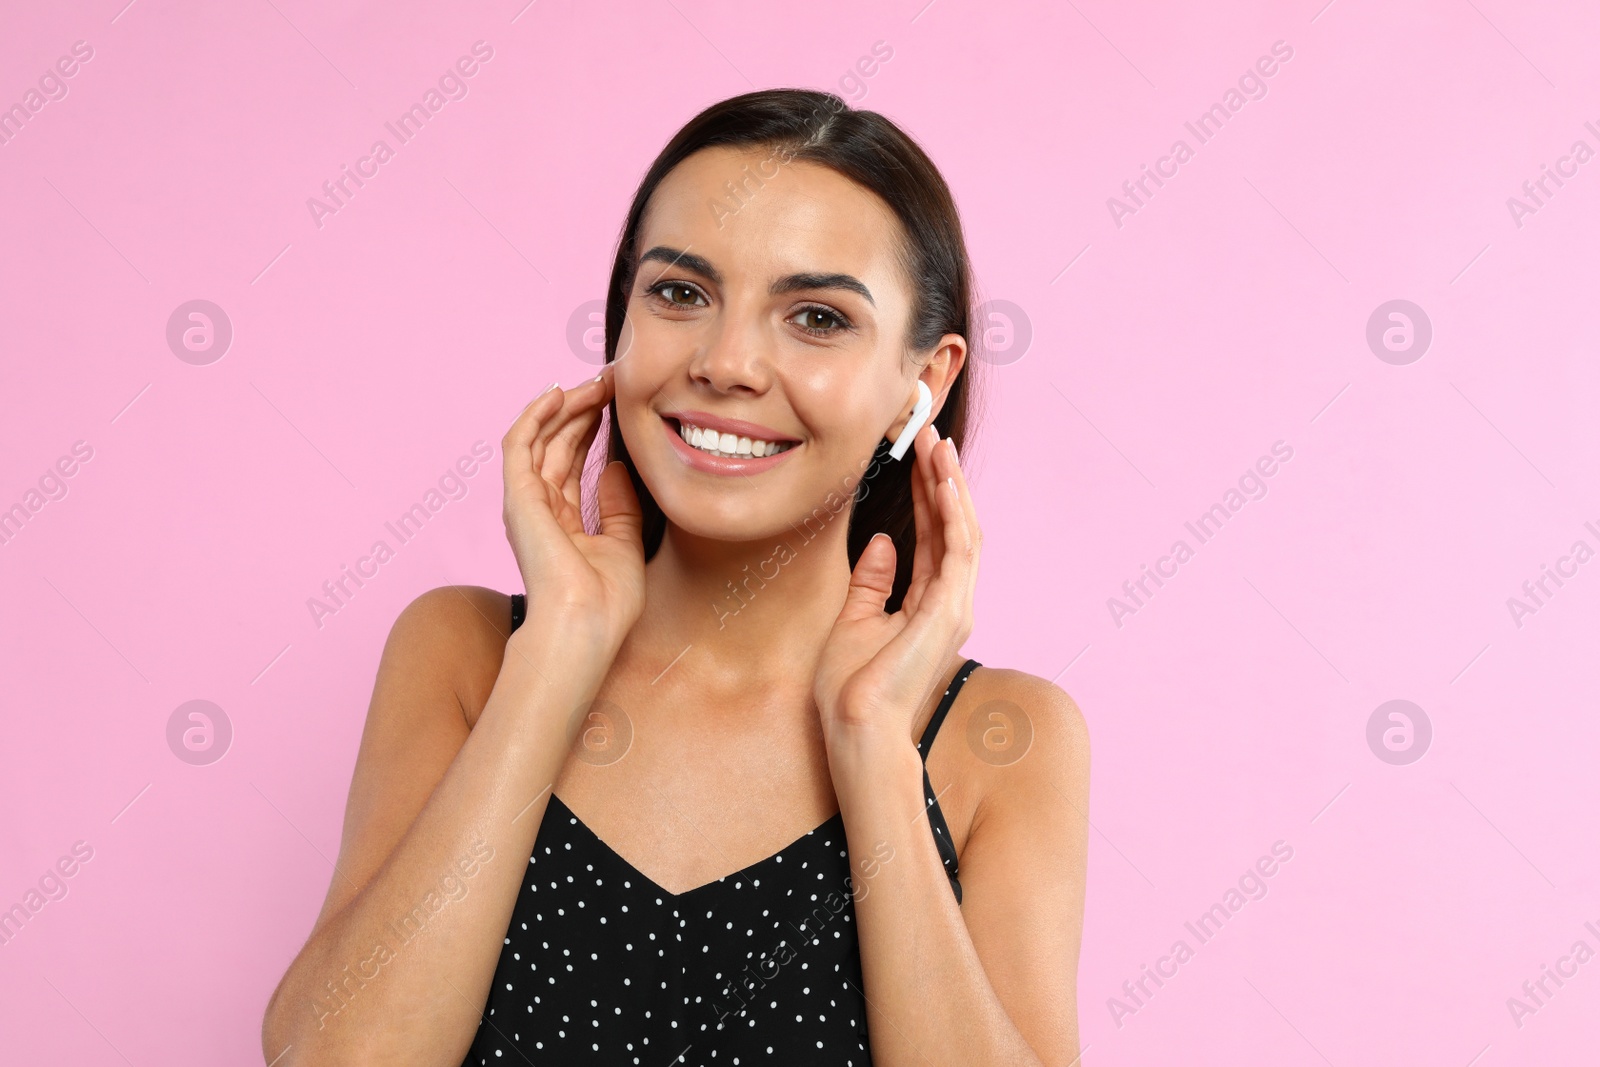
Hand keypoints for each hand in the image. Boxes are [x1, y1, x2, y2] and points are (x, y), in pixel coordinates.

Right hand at [501, 364, 644, 649]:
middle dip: (583, 410)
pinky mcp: (518, 498)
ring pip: (539, 439)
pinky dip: (535, 415)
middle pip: (556, 446)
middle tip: (611, 383)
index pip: (572, 464)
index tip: (617, 404)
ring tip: (595, 383)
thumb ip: (618, 505)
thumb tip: (612, 466)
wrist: (586, 626)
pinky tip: (559, 393)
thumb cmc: (606, 603)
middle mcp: (539, 511)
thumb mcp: (624, 544)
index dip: (592, 430)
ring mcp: (526, 504)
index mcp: (562, 524)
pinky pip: (519, 444)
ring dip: (565, 406)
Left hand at [813, 421, 980, 756]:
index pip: (932, 538)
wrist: (856, 727)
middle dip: (944, 481)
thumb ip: (873, 582)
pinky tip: (944, 482)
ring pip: (962, 532)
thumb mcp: (855, 620)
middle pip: (952, 528)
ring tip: (939, 446)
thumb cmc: (851, 688)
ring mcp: (954, 607)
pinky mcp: (949, 610)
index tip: (918, 458)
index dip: (927, 496)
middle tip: (933, 437)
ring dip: (952, 486)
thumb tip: (882, 542)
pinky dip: (953, 513)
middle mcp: (950, 604)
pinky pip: (958, 550)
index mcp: (929, 607)